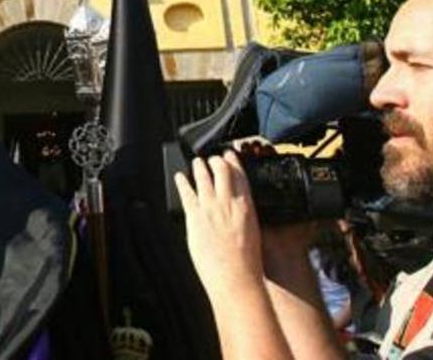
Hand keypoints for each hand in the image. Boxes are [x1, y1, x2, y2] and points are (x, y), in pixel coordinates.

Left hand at [172, 152, 264, 297]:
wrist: (236, 277)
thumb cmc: (247, 262)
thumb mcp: (253, 232)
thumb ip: (245, 217)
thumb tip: (240, 213)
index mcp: (246, 206)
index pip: (240, 175)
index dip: (234, 162)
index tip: (230, 156)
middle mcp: (228, 203)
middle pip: (222, 171)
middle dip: (216, 160)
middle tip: (212, 157)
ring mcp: (210, 208)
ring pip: (204, 178)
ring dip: (199, 167)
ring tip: (197, 162)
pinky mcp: (195, 217)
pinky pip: (187, 193)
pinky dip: (182, 182)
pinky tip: (179, 177)